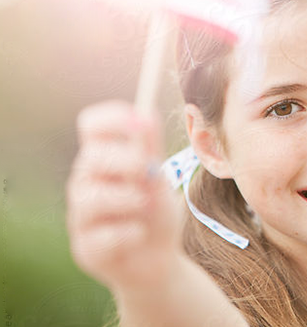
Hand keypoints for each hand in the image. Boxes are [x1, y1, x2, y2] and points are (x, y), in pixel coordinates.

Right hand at [66, 100, 184, 292]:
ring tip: (146, 206)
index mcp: (101, 158)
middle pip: (92, 156)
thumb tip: (145, 113)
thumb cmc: (154, 212)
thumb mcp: (159, 176)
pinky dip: (131, 234)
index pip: (91, 125)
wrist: (157, 260)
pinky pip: (105, 235)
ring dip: (130, 200)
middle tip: (152, 172)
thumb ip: (150, 148)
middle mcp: (84, 183)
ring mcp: (80, 216)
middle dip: (128, 161)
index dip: (113, 118)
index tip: (140, 122)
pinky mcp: (85, 248)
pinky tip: (139, 235)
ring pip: (94, 197)